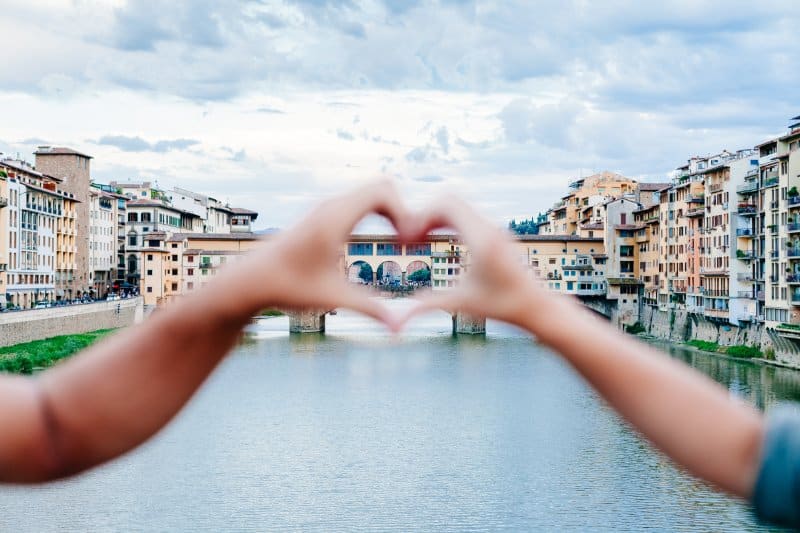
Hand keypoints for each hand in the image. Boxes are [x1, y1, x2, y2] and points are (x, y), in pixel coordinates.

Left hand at [215, 180, 413, 330]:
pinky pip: (358, 200)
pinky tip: (378, 237)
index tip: (407, 241)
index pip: (383, 191)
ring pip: (370, 191)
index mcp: (335, 218)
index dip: (405, 211)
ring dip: (390, 210)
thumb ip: (370, 310)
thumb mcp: (332, 299)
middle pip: (382, 185)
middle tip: (408, 239)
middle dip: (402, 208)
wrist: (250, 279)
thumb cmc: (287, 287)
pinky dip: (376, 211)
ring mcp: (326, 206)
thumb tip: (399, 329)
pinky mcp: (322, 213)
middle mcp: (331, 205)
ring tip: (399, 239)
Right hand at [398, 195, 570, 331]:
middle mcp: (489, 227)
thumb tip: (396, 321)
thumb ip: (427, 307)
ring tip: (418, 239)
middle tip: (410, 238)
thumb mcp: (462, 305)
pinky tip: (434, 240)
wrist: (538, 306)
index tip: (409, 239)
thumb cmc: (504, 307)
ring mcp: (493, 227)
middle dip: (424, 213)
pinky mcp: (494, 233)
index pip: (447, 203)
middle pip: (450, 197)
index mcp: (482, 238)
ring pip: (458, 203)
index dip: (421, 215)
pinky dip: (446, 220)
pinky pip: (466, 213)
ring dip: (435, 215)